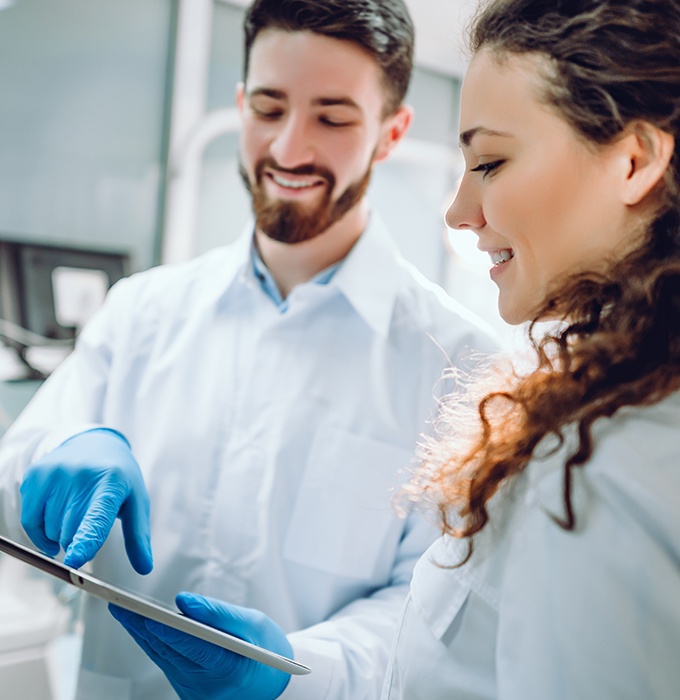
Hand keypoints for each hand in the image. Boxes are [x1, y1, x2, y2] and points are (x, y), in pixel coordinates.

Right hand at [20, 428, 151, 572]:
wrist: (93, 443)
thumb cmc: (118, 480)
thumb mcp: (135, 502)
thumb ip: (137, 536)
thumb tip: (145, 568)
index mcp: (112, 482)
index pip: (97, 517)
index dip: (86, 540)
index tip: (75, 562)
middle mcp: (81, 475)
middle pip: (70, 532)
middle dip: (79, 540)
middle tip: (91, 523)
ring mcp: (55, 473)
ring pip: (50, 531)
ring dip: (61, 534)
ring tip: (76, 511)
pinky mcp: (35, 476)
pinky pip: (30, 521)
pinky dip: (40, 533)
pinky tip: (55, 523)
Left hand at [109, 592, 291, 699]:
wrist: (270, 684)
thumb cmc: (265, 649)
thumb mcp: (254, 624)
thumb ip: (219, 613)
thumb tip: (183, 601)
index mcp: (231, 669)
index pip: (195, 650)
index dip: (170, 633)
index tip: (149, 617)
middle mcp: (207, 686)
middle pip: (170, 652)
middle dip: (144, 627)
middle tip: (120, 603)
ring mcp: (193, 691)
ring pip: (162, 656)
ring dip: (141, 632)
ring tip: (121, 607)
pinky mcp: (185, 689)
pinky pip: (165, 661)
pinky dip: (152, 641)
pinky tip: (139, 624)